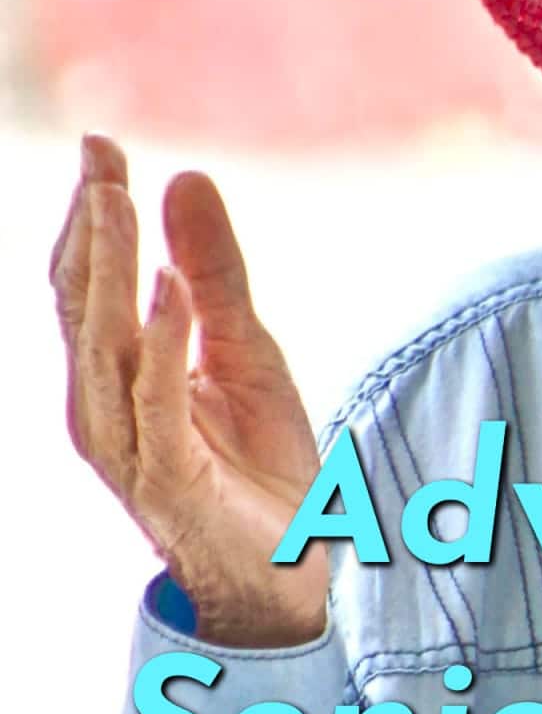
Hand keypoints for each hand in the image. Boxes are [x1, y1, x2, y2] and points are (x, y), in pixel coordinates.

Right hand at [50, 135, 326, 646]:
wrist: (288, 568)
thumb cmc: (257, 462)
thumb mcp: (246, 347)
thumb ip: (215, 271)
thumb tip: (183, 178)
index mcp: (114, 373)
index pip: (87, 280)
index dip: (89, 213)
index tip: (101, 145)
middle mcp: (103, 406)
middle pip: (80, 303)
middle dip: (87, 227)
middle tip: (99, 157)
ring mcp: (128, 445)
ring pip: (103, 345)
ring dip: (107, 270)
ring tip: (116, 201)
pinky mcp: (168, 477)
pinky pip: (158, 399)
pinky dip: (162, 342)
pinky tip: (171, 290)